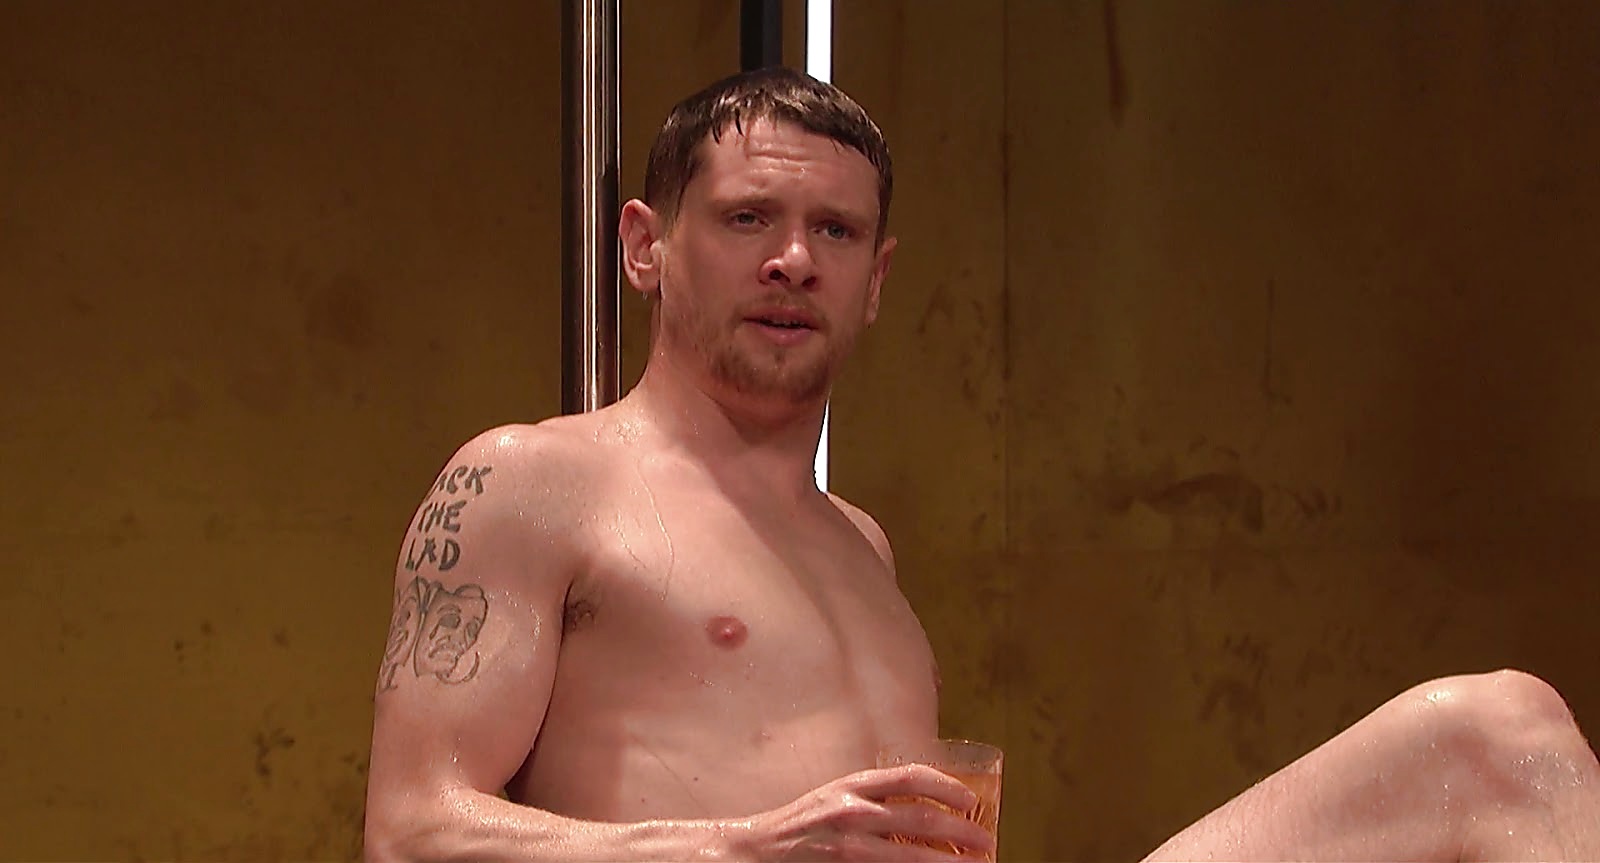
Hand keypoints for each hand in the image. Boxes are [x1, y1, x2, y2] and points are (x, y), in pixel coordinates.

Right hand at [731, 764, 995, 861]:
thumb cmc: (803, 823)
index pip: (910, 776)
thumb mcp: (836, 796)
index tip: (971, 799)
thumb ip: (873, 798)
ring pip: (911, 856)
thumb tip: (925, 806)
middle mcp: (851, 811)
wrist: (756, 850)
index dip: (946, 785)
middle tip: (986, 842)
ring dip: (946, 862)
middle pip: (921, 818)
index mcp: (852, 785)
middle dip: (961, 831)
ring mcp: (847, 847)